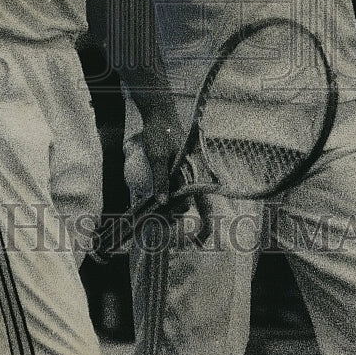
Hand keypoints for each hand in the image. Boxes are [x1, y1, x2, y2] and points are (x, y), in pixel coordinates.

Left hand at [140, 108, 211, 244]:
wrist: (158, 114)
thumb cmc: (160, 132)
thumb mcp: (157, 155)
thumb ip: (161, 179)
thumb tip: (164, 203)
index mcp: (196, 172)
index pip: (204, 203)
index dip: (205, 223)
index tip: (202, 240)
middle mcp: (194, 174)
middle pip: (186, 203)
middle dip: (173, 214)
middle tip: (155, 221)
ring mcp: (184, 172)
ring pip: (178, 196)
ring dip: (166, 205)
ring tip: (149, 212)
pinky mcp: (176, 170)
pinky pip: (171, 186)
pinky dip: (164, 194)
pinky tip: (151, 199)